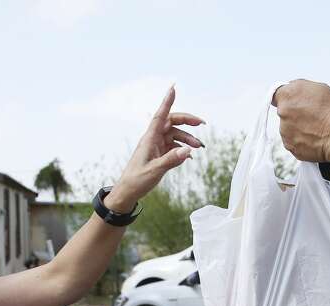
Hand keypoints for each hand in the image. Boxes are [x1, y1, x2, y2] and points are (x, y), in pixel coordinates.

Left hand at [105, 87, 204, 211]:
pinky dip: (183, 150)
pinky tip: (190, 157)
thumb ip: (171, 160)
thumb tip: (188, 151)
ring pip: (175, 135)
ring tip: (199, 148)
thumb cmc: (137, 181)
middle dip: (187, 121)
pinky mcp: (159, 155)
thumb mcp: (155, 171)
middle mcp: (153, 139)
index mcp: (150, 139)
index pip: (161, 116)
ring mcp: (157, 146)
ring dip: (188, 139)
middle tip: (202, 124)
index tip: (173, 88)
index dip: (167, 101)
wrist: (128, 192)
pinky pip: (174, 147)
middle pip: (172, 122)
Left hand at [272, 80, 329, 162]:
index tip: (293, 101)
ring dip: (298, 127)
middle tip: (312, 115)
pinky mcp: (290, 146)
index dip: (286, 98)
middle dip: (294, 113)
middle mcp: (283, 113)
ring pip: (288, 127)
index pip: (276, 95)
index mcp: (288, 95)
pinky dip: (301, 139)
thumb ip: (300, 87)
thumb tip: (293, 89)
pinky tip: (314, 137)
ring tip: (316, 128)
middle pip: (284, 112)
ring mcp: (285, 131)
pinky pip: (293, 141)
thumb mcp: (320, 88)